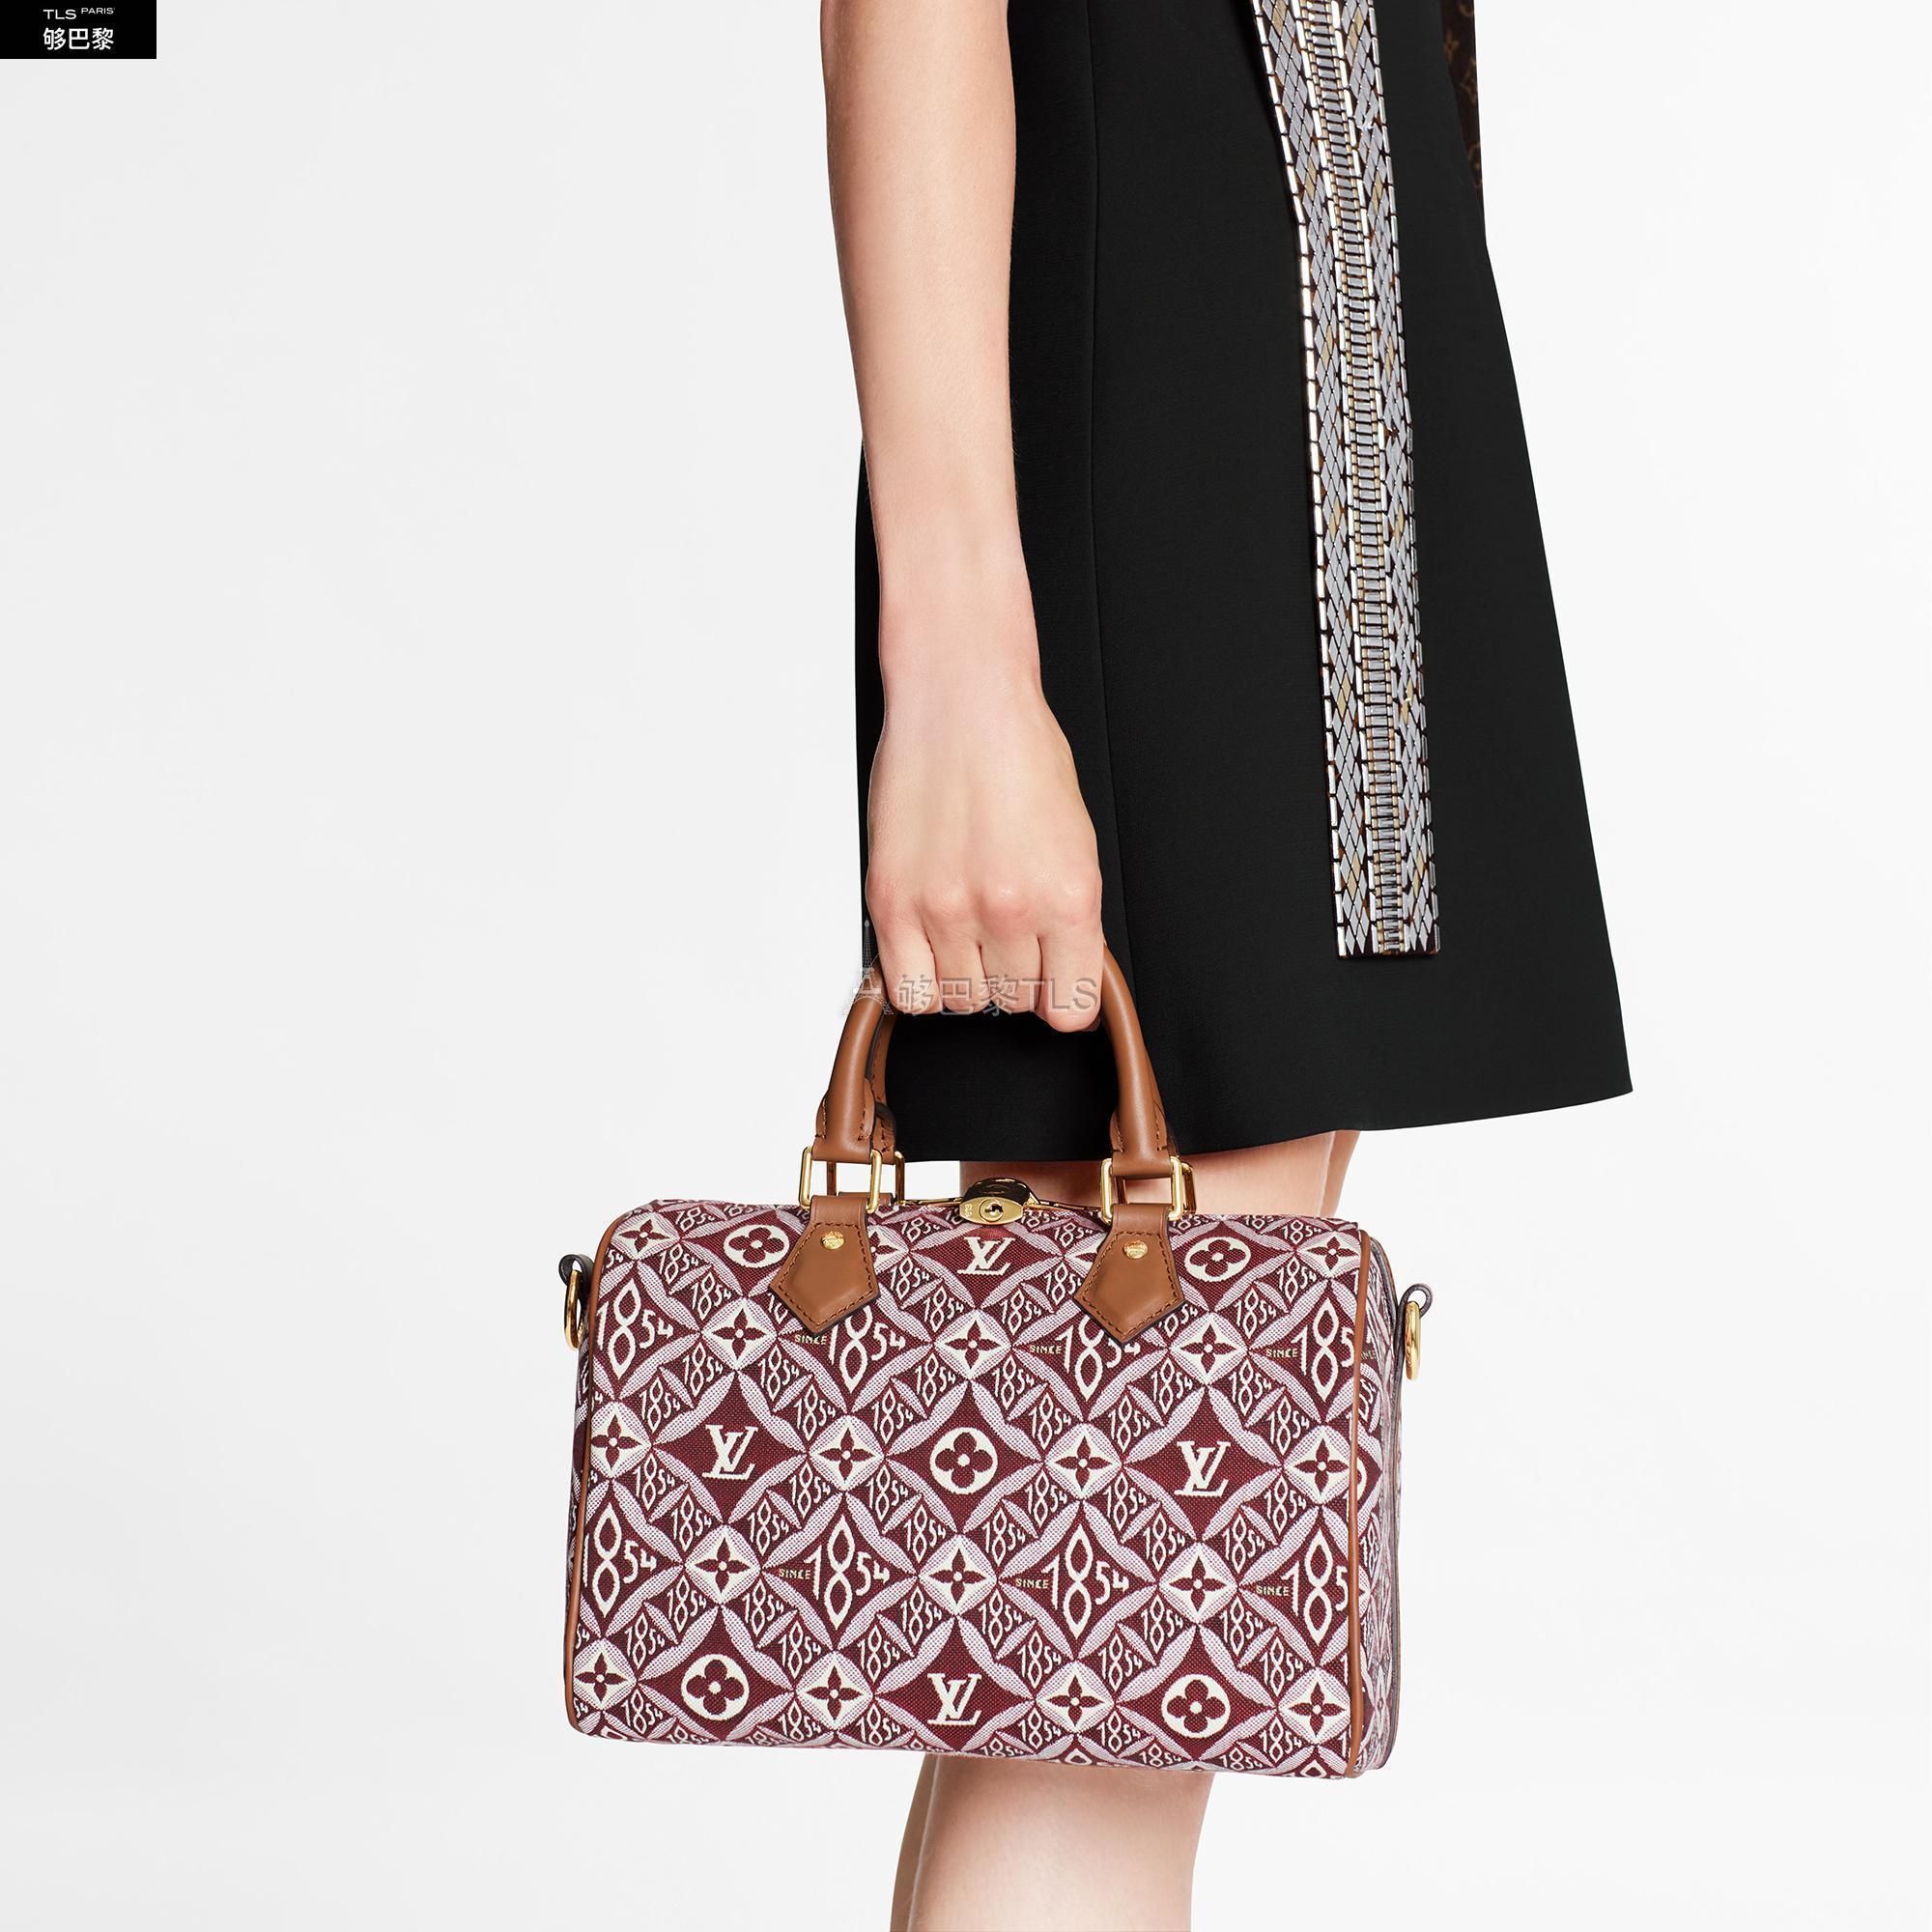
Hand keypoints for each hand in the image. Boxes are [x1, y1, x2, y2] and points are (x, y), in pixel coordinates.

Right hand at [865, 556, 1102, 1030]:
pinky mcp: (893, 903)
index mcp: (1068, 897)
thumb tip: (1064, 971)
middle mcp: (1009, 911)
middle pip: (1013, 1001)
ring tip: (966, 923)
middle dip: (1012, 972)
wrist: (961, 700)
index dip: (1060, 997)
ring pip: (961, 1001)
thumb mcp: (1077, 839)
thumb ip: (1070, 916)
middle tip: (1005, 928)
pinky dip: (920, 980)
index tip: (1052, 984)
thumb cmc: (1020, 752)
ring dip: (965, 972)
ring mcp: (946, 910)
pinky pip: (908, 992)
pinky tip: (930, 945)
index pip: (1069, 1009)